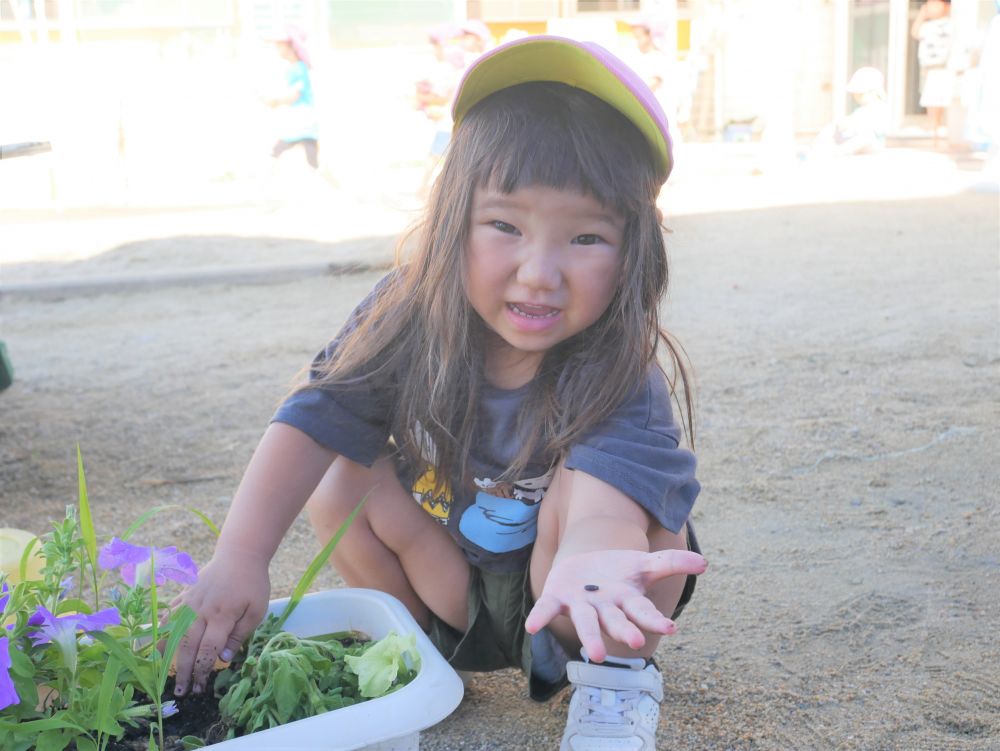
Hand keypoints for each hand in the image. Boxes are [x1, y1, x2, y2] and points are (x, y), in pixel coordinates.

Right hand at [170, 550, 269, 694]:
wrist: (240, 554)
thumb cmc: (252, 583)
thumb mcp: (256, 610)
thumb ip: (240, 635)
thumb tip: (223, 659)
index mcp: (221, 616)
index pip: (207, 650)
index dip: (202, 671)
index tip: (199, 687)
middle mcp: (201, 611)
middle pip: (187, 645)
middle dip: (182, 670)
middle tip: (180, 691)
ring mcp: (190, 602)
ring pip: (173, 631)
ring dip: (167, 653)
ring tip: (161, 671)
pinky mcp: (185, 594)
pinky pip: (169, 614)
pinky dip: (161, 629)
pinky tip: (157, 642)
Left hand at [524, 548, 706, 661]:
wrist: (583, 564)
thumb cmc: (617, 572)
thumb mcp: (643, 564)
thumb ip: (671, 563)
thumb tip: (704, 563)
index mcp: (627, 601)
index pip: (643, 612)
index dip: (654, 620)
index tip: (670, 628)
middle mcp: (604, 608)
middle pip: (615, 622)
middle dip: (624, 631)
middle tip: (635, 642)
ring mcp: (580, 605)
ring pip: (586, 622)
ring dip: (590, 637)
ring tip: (593, 654)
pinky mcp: (556, 599)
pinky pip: (546, 610)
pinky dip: (539, 618)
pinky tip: (531, 628)